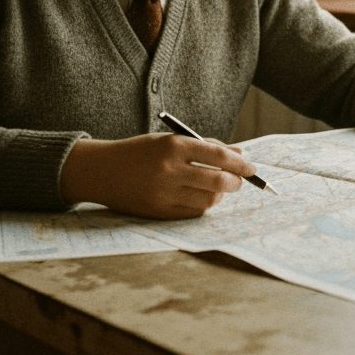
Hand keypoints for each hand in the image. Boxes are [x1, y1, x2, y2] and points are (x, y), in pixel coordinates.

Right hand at [60, 133, 257, 218]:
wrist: (102, 171)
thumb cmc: (141, 152)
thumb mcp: (170, 140)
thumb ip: (205, 146)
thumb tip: (240, 153)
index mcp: (173, 146)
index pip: (219, 156)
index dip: (241, 164)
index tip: (252, 168)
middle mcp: (169, 170)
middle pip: (219, 182)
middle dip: (236, 183)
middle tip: (238, 181)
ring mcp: (164, 193)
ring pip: (209, 201)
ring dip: (220, 196)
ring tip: (216, 188)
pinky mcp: (159, 212)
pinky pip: (193, 213)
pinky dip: (203, 206)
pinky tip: (199, 197)